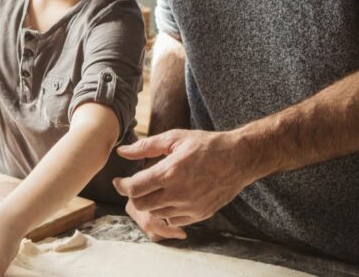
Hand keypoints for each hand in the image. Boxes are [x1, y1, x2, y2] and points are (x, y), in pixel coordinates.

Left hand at [112, 129, 259, 233]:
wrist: (239, 158)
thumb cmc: (206, 145)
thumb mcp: (174, 138)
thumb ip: (145, 146)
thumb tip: (122, 152)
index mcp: (170, 172)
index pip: (134, 188)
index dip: (122, 186)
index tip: (119, 181)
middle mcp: (179, 193)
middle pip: (142, 205)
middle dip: (134, 195)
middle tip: (136, 185)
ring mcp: (190, 207)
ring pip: (156, 214)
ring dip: (150, 203)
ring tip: (155, 189)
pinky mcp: (200, 214)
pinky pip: (173, 220)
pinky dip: (166, 211)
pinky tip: (170, 197)